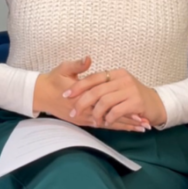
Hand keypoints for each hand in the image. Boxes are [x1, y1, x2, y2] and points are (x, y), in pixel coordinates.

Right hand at [33, 57, 147, 131]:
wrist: (41, 94)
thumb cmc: (53, 80)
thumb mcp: (63, 69)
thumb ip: (77, 66)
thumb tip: (88, 59)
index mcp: (83, 99)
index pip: (108, 106)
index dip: (124, 109)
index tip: (139, 109)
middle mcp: (85, 111)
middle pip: (111, 118)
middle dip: (129, 121)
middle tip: (146, 123)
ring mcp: (83, 117)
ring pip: (107, 124)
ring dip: (124, 126)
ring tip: (141, 128)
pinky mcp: (82, 120)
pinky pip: (101, 125)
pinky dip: (114, 126)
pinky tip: (126, 128)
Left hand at [65, 68, 164, 128]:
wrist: (157, 104)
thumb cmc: (132, 97)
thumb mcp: (116, 87)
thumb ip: (101, 86)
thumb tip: (79, 88)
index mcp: (115, 73)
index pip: (92, 78)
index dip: (78, 86)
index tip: (66, 95)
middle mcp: (122, 79)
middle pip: (96, 90)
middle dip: (82, 102)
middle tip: (74, 112)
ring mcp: (131, 90)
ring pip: (105, 101)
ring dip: (96, 114)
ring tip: (94, 121)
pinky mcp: (137, 102)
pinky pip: (116, 111)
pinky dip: (109, 118)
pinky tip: (106, 122)